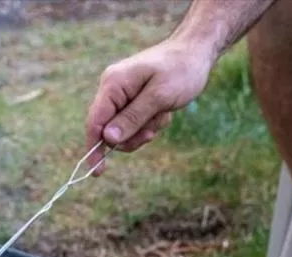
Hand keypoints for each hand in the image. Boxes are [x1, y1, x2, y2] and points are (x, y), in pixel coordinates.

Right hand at [85, 37, 214, 167]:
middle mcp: (112, 89)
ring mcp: (121, 94)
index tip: (97, 171)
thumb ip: (132, 118)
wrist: (197, 51)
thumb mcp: (159, 96)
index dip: (94, 147)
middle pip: (108, 129)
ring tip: (162, 117)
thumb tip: (107, 138)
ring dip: (142, 130)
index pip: (95, 122)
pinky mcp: (131, 99)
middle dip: (130, 136)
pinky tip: (163, 111)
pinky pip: (133, 122)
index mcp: (113, 84)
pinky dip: (148, 123)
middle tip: (151, 135)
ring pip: (122, 129)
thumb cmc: (182, 69)